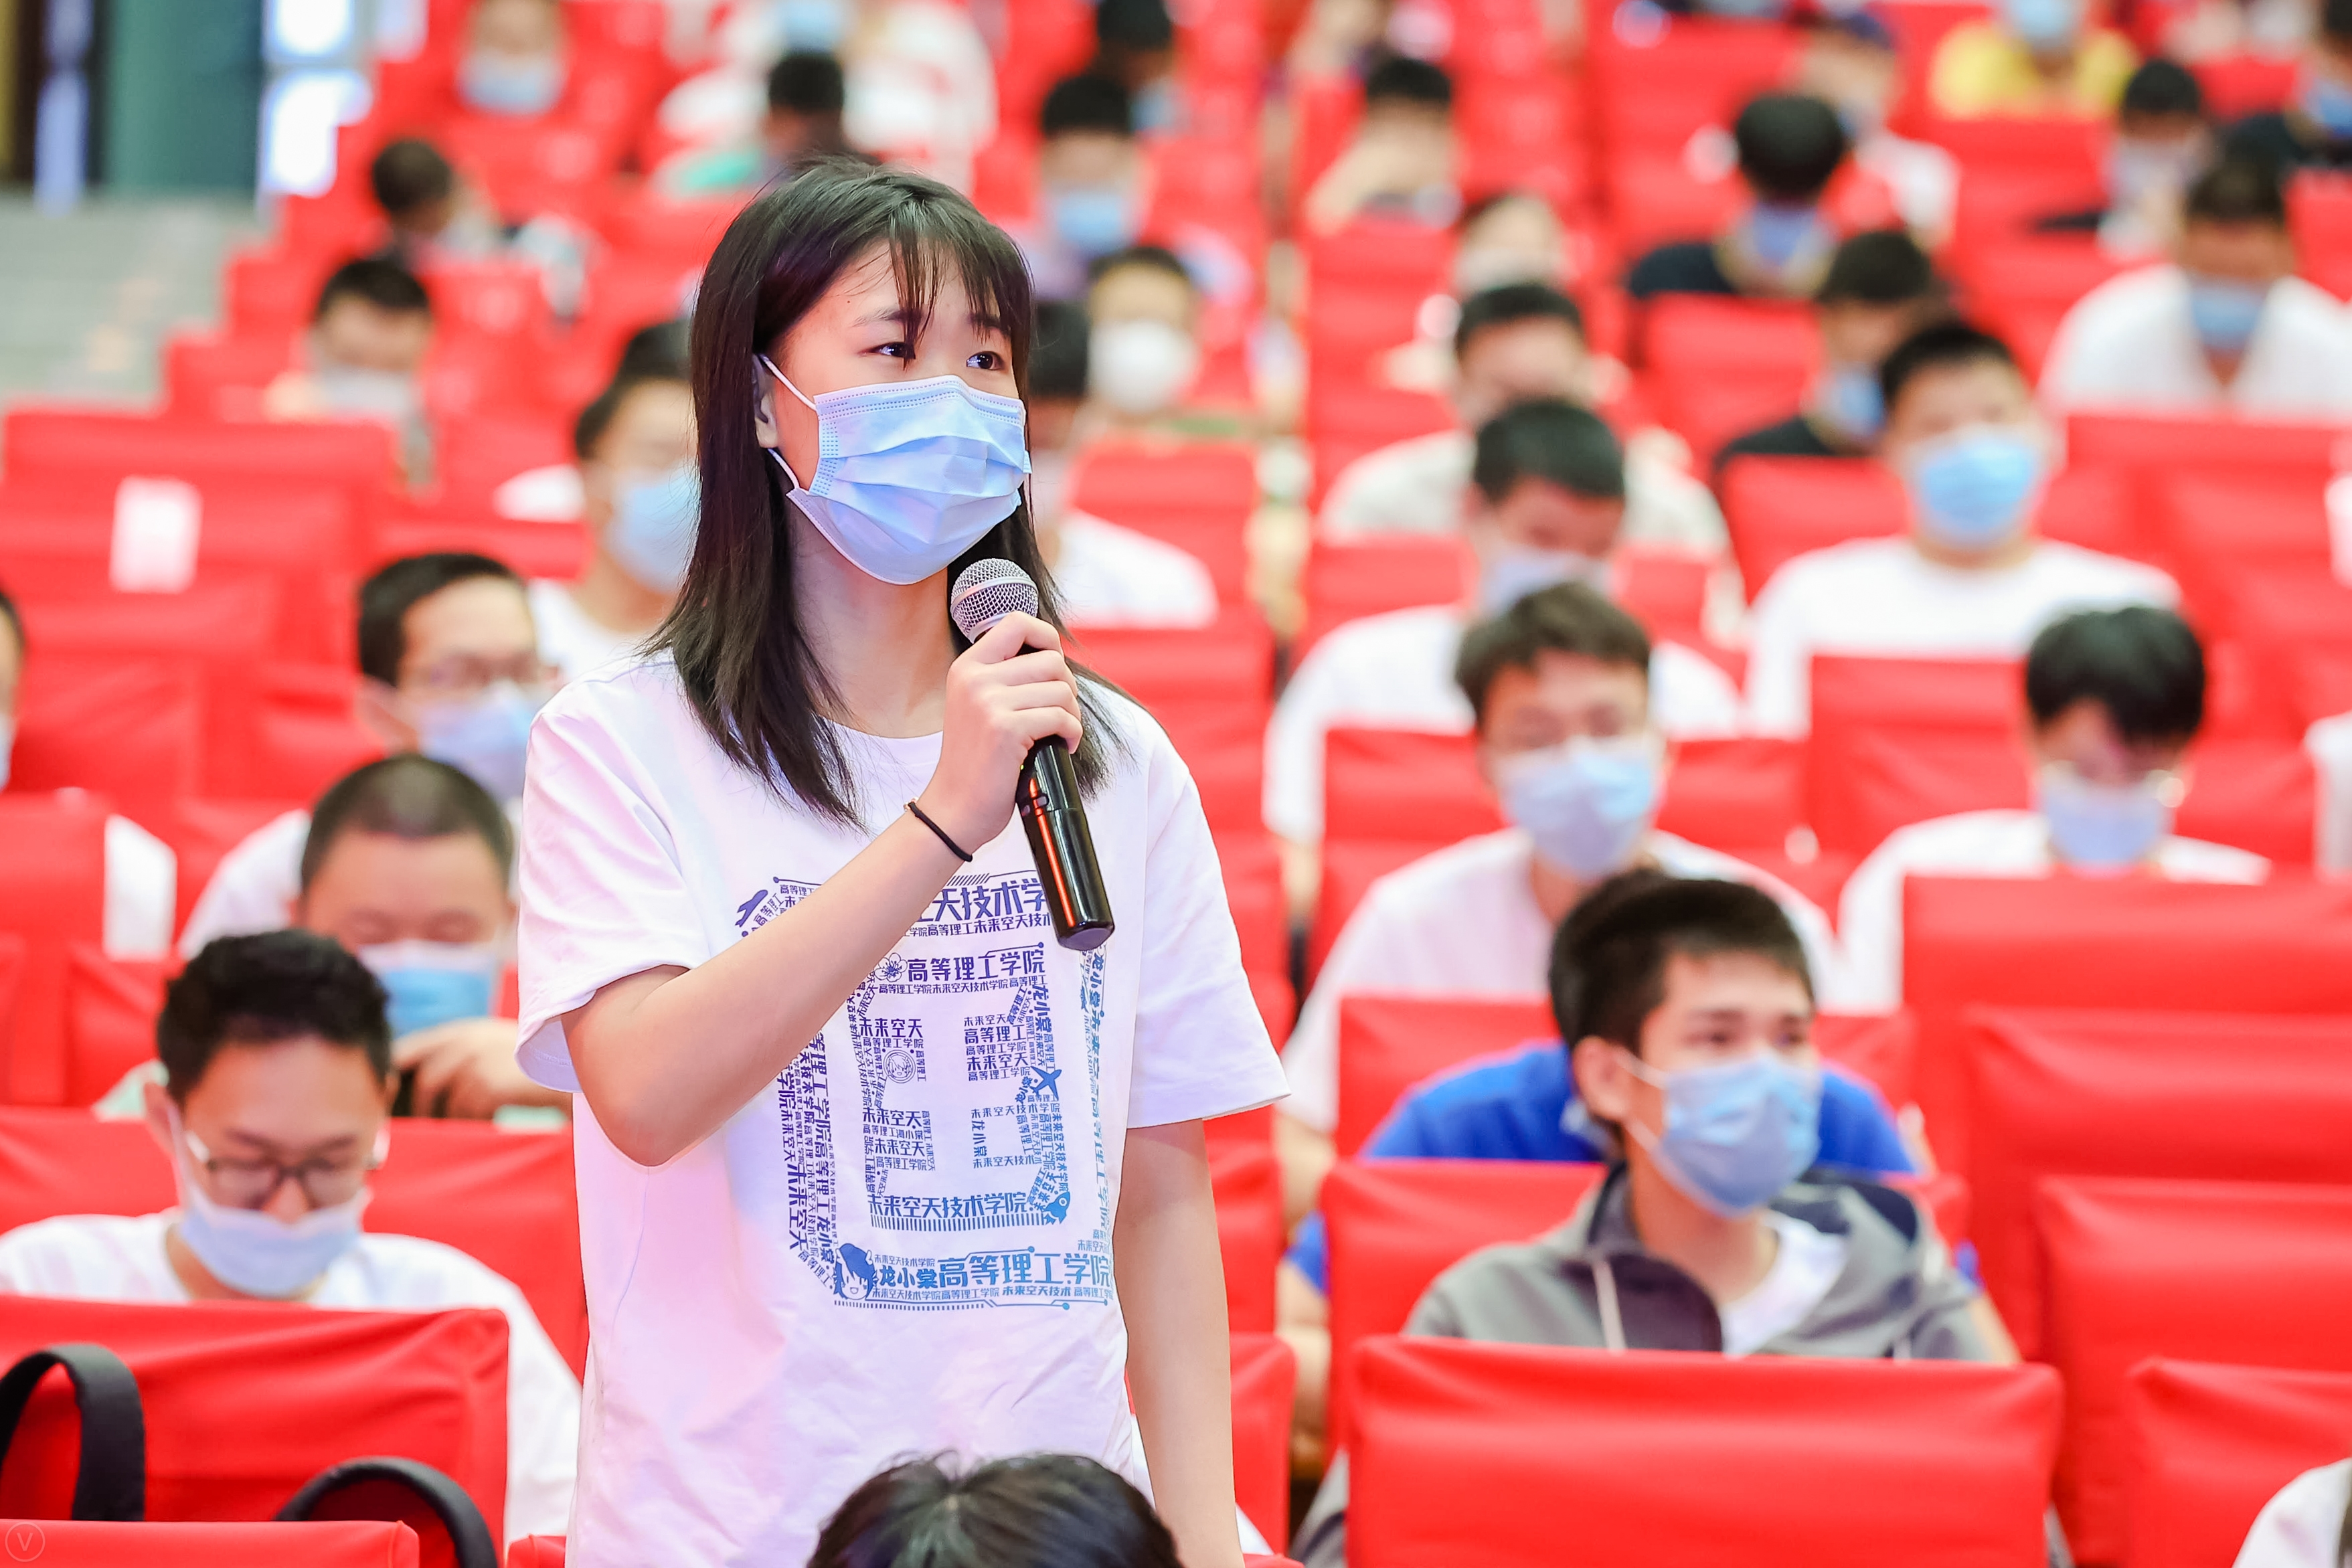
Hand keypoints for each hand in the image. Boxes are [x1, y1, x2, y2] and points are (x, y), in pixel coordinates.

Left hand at [393, 1018, 568, 1119]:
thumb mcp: (498, 1046)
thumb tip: (427, 1083)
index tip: (389, 1093)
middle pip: (425, 1077)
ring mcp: (476, 1061)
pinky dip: (474, 1124)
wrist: (576, 1068)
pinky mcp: (487, 1084)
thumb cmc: (540, 1064)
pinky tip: (491, 1126)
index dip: (396, 1072)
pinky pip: (466, 1113)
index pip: (412, 1047)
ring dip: (450, 1119)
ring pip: (444, 1099)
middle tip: (422, 1126)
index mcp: (466, 1030)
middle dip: (420, 1106)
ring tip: (463, 1131)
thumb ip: (466, 1054)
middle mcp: (467, 1040)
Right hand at [918, 611, 1081, 852]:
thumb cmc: (975, 761)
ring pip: (1061, 689)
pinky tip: (1060, 747)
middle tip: (1058, 714)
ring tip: (1058, 733)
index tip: (1052, 668)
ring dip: (1071, 714)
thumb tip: (1055, 657)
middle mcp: (975, 678)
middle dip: (1066, 688)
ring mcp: (988, 702)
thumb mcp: (977, 705)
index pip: (1017, 622)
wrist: (955, 807)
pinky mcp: (1006, 728)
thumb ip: (1005, 677)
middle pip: (1050, 659)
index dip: (1046, 638)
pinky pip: (1061, 717)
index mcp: (967, 667)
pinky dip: (1071, 734)